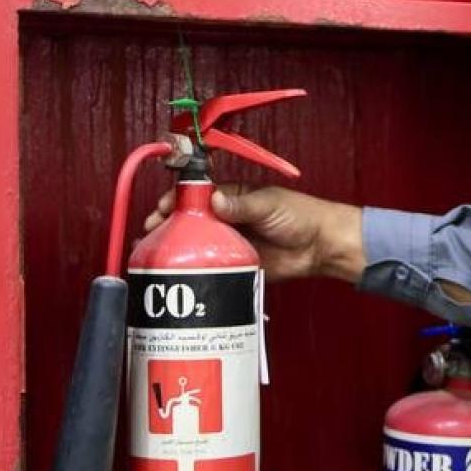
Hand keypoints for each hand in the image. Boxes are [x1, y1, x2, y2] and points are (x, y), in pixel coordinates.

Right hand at [145, 185, 365, 282]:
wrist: (321, 246)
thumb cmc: (300, 215)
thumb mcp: (268, 203)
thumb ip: (241, 204)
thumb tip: (214, 200)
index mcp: (230, 198)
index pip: (196, 196)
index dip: (176, 201)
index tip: (161, 208)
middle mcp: (225, 220)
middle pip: (189, 222)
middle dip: (168, 227)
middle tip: (150, 234)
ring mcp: (228, 244)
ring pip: (196, 246)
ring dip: (175, 250)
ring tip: (153, 256)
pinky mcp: (235, 266)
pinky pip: (211, 268)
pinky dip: (194, 271)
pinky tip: (177, 274)